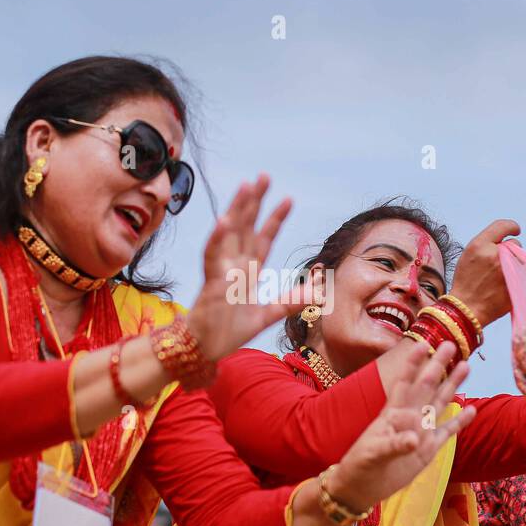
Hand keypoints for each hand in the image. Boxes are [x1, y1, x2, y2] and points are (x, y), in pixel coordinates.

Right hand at [185, 174, 299, 359]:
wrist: (206, 349)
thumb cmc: (229, 330)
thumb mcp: (267, 315)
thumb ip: (291, 302)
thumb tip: (319, 293)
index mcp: (249, 271)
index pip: (264, 238)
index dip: (275, 219)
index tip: (288, 199)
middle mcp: (235, 265)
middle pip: (246, 226)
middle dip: (255, 201)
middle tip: (264, 176)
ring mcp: (222, 270)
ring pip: (230, 233)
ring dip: (237, 209)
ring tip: (245, 186)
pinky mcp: (211, 281)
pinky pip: (213, 256)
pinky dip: (217, 238)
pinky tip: (224, 220)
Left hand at [329, 341, 475, 512]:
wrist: (362, 487)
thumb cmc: (360, 465)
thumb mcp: (373, 454)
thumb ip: (393, 445)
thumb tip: (414, 439)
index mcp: (392, 413)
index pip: (404, 383)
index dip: (412, 364)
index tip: (422, 344)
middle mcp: (409, 418)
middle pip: (426, 386)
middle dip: (438, 366)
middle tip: (450, 344)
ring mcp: (420, 432)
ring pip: (439, 403)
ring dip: (452, 385)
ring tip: (466, 366)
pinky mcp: (428, 450)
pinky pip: (447, 432)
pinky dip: (460, 421)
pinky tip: (472, 409)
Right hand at [448, 218, 520, 326]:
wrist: (466, 308)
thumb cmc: (466, 281)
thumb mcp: (468, 254)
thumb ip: (487, 243)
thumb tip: (509, 238)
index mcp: (480, 245)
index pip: (503, 226)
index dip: (512, 227)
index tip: (515, 230)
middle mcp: (495, 254)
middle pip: (514, 244)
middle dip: (510, 251)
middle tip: (498, 263)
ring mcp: (508, 269)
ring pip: (521, 258)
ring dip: (516, 263)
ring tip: (500, 276)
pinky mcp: (516, 283)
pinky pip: (524, 273)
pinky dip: (519, 276)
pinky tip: (506, 284)